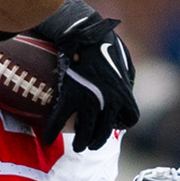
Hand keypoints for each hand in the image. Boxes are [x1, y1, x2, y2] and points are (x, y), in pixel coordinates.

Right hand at [29, 0, 137, 151]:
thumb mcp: (125, 61)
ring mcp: (89, 100)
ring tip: (77, 146)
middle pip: (105, 132)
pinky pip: (60, 120)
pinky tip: (48, 139)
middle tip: (90, 144)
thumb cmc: (106, 44)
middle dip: (97, 141)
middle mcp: (109, 101)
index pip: (131, 119)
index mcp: (124, 93)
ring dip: (81, 143)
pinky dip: (53, 131)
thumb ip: (127, 79)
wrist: (85, 34)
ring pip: (85, 133)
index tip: (114, 124)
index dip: (122, 124)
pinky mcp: (70, 96)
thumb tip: (127, 88)